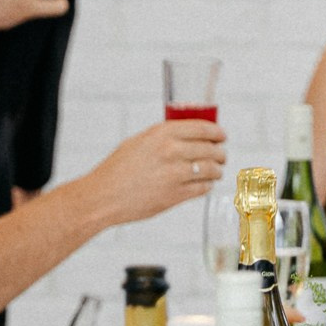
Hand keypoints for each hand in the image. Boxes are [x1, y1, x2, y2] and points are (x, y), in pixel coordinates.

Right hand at [97, 115, 227, 224]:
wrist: (103, 196)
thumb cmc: (117, 169)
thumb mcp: (138, 142)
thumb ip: (163, 137)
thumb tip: (187, 135)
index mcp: (161, 134)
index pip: (202, 128)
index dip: (217, 132)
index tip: (222, 135)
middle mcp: (171, 151)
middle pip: (210, 149)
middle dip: (220, 152)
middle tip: (222, 155)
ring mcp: (175, 174)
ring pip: (211, 170)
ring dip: (217, 170)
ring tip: (217, 171)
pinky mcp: (176, 195)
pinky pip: (202, 188)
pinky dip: (207, 186)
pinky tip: (205, 184)